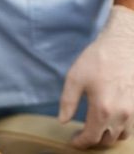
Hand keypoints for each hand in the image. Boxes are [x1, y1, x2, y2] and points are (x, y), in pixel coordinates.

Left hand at [59, 5, 133, 148]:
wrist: (122, 46)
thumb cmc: (97, 60)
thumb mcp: (74, 78)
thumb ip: (68, 102)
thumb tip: (63, 121)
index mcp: (103, 109)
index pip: (92, 137)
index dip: (81, 142)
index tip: (73, 141)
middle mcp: (121, 115)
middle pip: (107, 139)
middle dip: (93, 141)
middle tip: (81, 135)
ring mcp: (133, 111)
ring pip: (121, 136)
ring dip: (107, 137)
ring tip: (94, 130)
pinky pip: (131, 127)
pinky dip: (119, 129)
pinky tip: (109, 121)